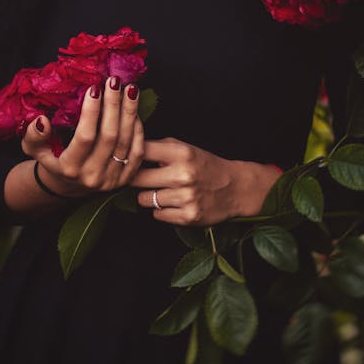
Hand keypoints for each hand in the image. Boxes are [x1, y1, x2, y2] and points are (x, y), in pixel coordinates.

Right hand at [20, 77, 144, 197]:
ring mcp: (111, 179)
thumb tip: (42, 120)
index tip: (94, 87)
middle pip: (110, 136)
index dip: (91, 112)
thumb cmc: (52, 161)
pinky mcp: (125, 179)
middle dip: (114, 105)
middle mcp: (92, 176)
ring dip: (130, 113)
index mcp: (70, 169)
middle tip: (115, 81)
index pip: (85, 137)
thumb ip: (34, 136)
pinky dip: (138, 129)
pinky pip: (137, 152)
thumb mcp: (35, 150)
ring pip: (126, 142)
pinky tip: (134, 111)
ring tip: (130, 89)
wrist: (68, 186)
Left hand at [133, 138, 277, 225]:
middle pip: (136, 178)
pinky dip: (162, 210)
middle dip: (136, 179)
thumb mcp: (186, 148)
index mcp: (182, 153)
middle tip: (143, 179)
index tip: (127, 159)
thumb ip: (159, 147)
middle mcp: (183, 175)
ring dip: (149, 196)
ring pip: (144, 199)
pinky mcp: (188, 216)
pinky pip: (157, 215)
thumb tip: (128, 149)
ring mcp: (186, 197)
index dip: (130, 155)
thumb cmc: (205, 166)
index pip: (142, 151)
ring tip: (163, 191)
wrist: (236, 188)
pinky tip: (174, 203)